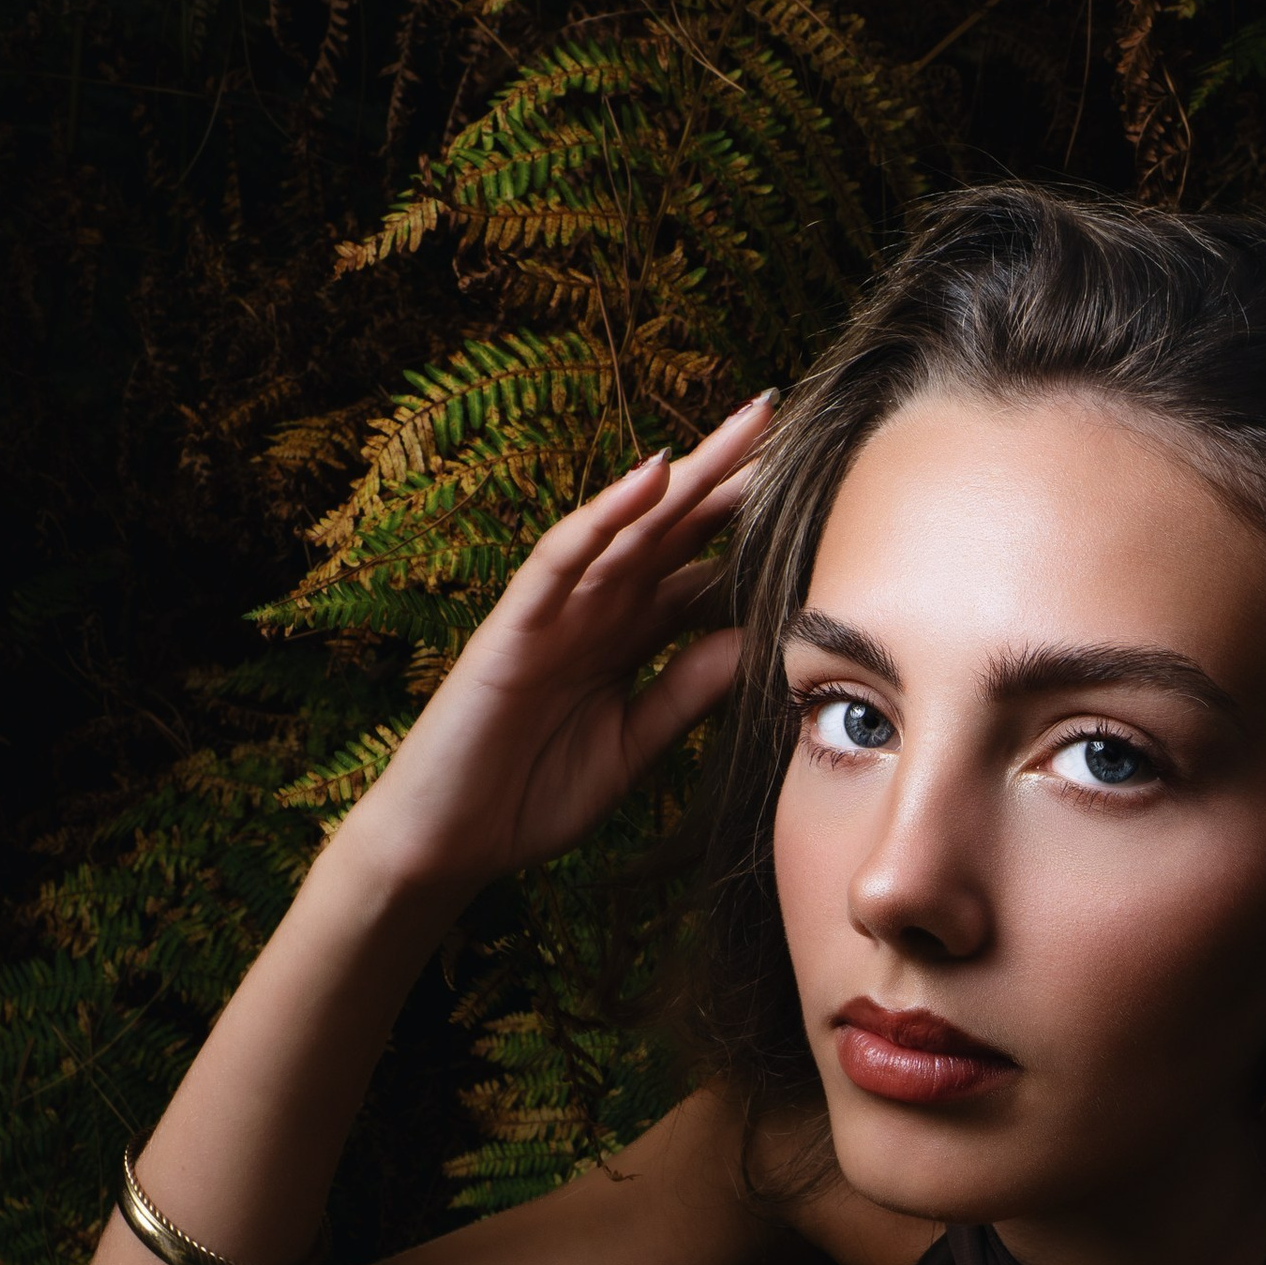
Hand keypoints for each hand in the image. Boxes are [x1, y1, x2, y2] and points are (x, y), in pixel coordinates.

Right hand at [335, 396, 776, 901]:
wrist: (446, 845)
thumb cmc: (528, 798)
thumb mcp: (632, 747)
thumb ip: (684, 694)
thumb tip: (751, 643)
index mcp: (625, 639)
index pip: (699, 570)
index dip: (752, 532)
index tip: (819, 494)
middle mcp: (595, 611)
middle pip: (675, 530)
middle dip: (731, 476)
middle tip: (792, 419)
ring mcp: (555, 612)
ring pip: (630, 525)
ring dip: (688, 473)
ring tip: (746, 424)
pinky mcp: (515, 626)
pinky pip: (562, 556)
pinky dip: (605, 512)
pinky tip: (652, 473)